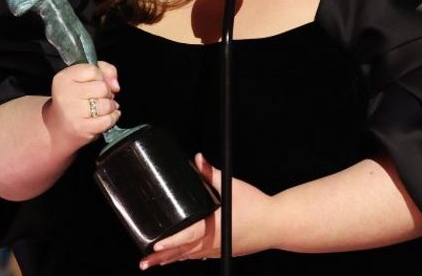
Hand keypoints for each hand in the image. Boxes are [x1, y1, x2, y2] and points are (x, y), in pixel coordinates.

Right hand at [43, 61, 120, 152]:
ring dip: (110, 107)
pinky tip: (106, 117)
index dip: (100, 77)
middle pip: (102, 87)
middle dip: (106, 93)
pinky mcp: (81, 128)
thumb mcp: (83, 78)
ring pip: (107, 104)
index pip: (93, 70)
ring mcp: (72, 112)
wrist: (59, 129)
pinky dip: (112, 118)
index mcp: (64, 78)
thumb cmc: (74, 101)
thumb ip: (104, 70)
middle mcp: (65, 94)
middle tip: (99, 98)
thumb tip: (115, 85)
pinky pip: (108, 119)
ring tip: (101, 109)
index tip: (95, 83)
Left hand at [140, 153, 277, 269]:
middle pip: (183, 252)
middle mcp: (215, 243)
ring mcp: (219, 250)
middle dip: (162, 258)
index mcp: (214, 227)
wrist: (277, 224)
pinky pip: (201, 256)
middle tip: (144, 262)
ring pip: (190, 257)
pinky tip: (179, 257)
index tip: (155, 245)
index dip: (170, 242)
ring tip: (153, 262)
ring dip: (172, 259)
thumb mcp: (232, 186)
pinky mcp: (225, 251)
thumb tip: (198, 159)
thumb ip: (211, 173)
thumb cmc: (257, 206)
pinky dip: (187, 257)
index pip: (188, 236)